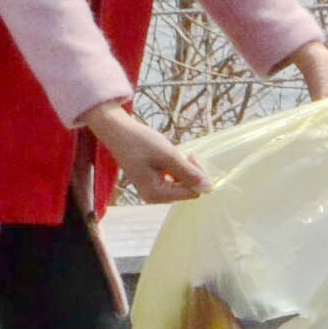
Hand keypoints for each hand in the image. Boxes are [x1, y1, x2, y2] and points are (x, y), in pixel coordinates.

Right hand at [85, 99, 206, 202]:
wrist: (118, 131)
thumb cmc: (141, 142)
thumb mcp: (168, 155)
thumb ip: (188, 173)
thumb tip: (209, 189)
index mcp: (156, 194)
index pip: (192, 192)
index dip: (197, 175)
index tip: (191, 156)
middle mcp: (154, 197)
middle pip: (188, 190)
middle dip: (191, 172)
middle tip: (186, 154)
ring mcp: (153, 190)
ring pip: (182, 184)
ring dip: (184, 168)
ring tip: (174, 154)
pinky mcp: (152, 182)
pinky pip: (174, 179)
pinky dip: (176, 167)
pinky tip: (169, 156)